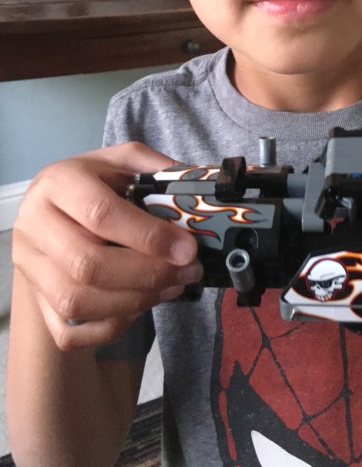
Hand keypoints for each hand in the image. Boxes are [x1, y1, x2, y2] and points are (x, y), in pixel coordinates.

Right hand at [12, 142, 202, 349]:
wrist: (51, 210)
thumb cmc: (94, 182)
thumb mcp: (123, 161)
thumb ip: (157, 170)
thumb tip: (201, 192)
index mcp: (58, 182)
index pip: (100, 214)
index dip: (148, 236)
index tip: (187, 249)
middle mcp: (34, 224)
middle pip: (87, 264)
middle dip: (148, 274)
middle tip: (188, 272)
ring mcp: (29, 266)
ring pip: (77, 301)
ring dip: (135, 300)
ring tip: (173, 287)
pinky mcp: (34, 300)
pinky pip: (69, 331)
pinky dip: (111, 325)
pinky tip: (140, 304)